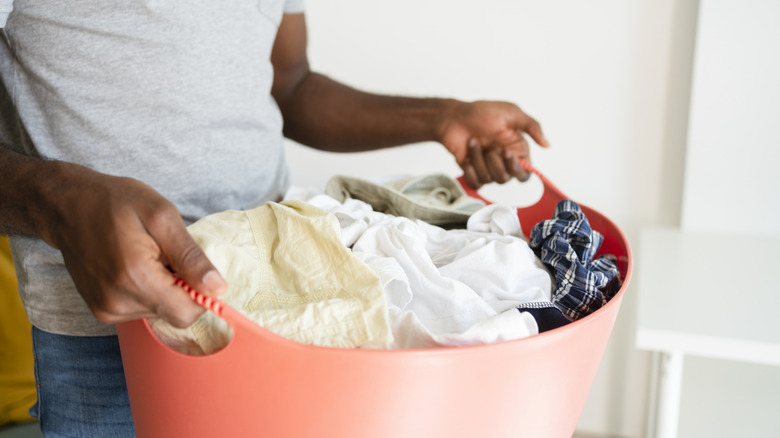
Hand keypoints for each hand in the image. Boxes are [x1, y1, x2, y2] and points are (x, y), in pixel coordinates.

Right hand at [46, 163, 226, 327]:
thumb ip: (191, 256)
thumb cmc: (116, 203)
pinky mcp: (101, 311)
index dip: (201, 295)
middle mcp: (118, 302)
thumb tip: (218, 288)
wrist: (68, 205)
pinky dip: (147, 291)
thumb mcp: (163, 217)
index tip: (194, 269)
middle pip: (174, 314)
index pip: (186, 314)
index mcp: (135, 278)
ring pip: (159, 312)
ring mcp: (106, 310)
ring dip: (163, 288)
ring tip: (146, 257)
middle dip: (181, 288)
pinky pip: (141, 310)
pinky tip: (134, 267)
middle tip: (165, 255)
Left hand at [438, 100, 548, 188]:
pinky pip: (475, 183)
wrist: (454, 117)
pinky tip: (466, 156)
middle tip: (490, 146)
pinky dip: (469, 170)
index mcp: (516, 150)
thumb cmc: (481, 112)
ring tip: (474, 141)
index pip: (525, 173)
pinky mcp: (472, 172)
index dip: (517, 169)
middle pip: (506, 178)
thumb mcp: (511, 113)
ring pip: (489, 179)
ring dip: (478, 159)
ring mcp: (487, 167)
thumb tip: (547, 144)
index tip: (507, 154)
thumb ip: (532, 126)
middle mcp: (503, 161)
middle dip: (495, 163)